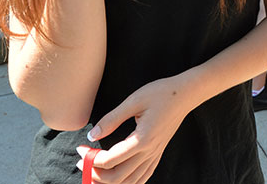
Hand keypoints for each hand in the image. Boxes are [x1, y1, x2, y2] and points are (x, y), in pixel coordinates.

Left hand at [76, 77, 192, 182]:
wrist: (186, 94)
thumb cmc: (161, 93)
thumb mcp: (134, 100)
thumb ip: (112, 119)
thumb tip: (92, 135)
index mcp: (142, 139)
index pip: (110, 160)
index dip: (91, 158)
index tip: (80, 149)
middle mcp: (149, 152)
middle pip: (117, 178)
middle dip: (95, 174)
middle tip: (82, 162)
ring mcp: (155, 155)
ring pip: (129, 182)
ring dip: (108, 182)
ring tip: (94, 172)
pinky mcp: (158, 154)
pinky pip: (142, 177)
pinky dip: (127, 183)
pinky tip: (118, 178)